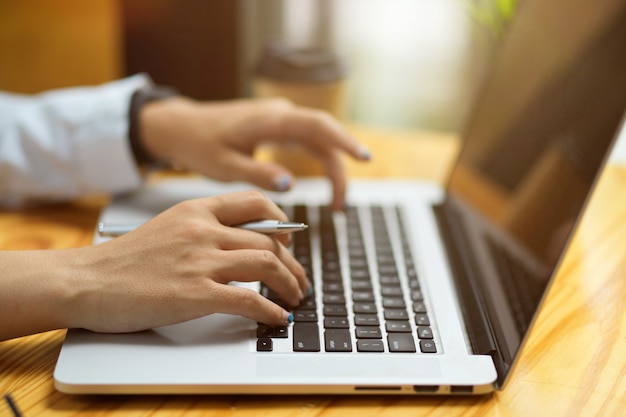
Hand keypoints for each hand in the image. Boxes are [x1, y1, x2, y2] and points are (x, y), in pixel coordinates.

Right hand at [60, 190, 307, 333]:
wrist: (85, 280)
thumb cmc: (123, 260)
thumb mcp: (167, 228)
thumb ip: (202, 229)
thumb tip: (237, 243)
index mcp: (196, 211)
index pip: (255, 203)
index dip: (282, 220)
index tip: (290, 238)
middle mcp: (204, 231)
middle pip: (270, 241)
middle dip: (293, 263)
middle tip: (299, 279)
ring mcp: (201, 261)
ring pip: (268, 265)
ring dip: (290, 284)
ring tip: (296, 298)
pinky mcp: (196, 294)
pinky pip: (250, 300)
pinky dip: (271, 311)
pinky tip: (277, 318)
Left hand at [139, 97, 370, 208]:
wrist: (182, 127)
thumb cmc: (200, 145)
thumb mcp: (223, 165)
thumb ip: (257, 174)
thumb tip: (290, 185)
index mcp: (269, 120)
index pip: (316, 125)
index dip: (343, 140)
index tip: (363, 158)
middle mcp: (280, 114)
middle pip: (325, 134)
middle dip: (342, 165)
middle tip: (343, 203)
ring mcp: (281, 119)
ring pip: (320, 139)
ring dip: (333, 167)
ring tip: (336, 204)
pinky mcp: (279, 127)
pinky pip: (310, 141)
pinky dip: (322, 161)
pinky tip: (327, 182)